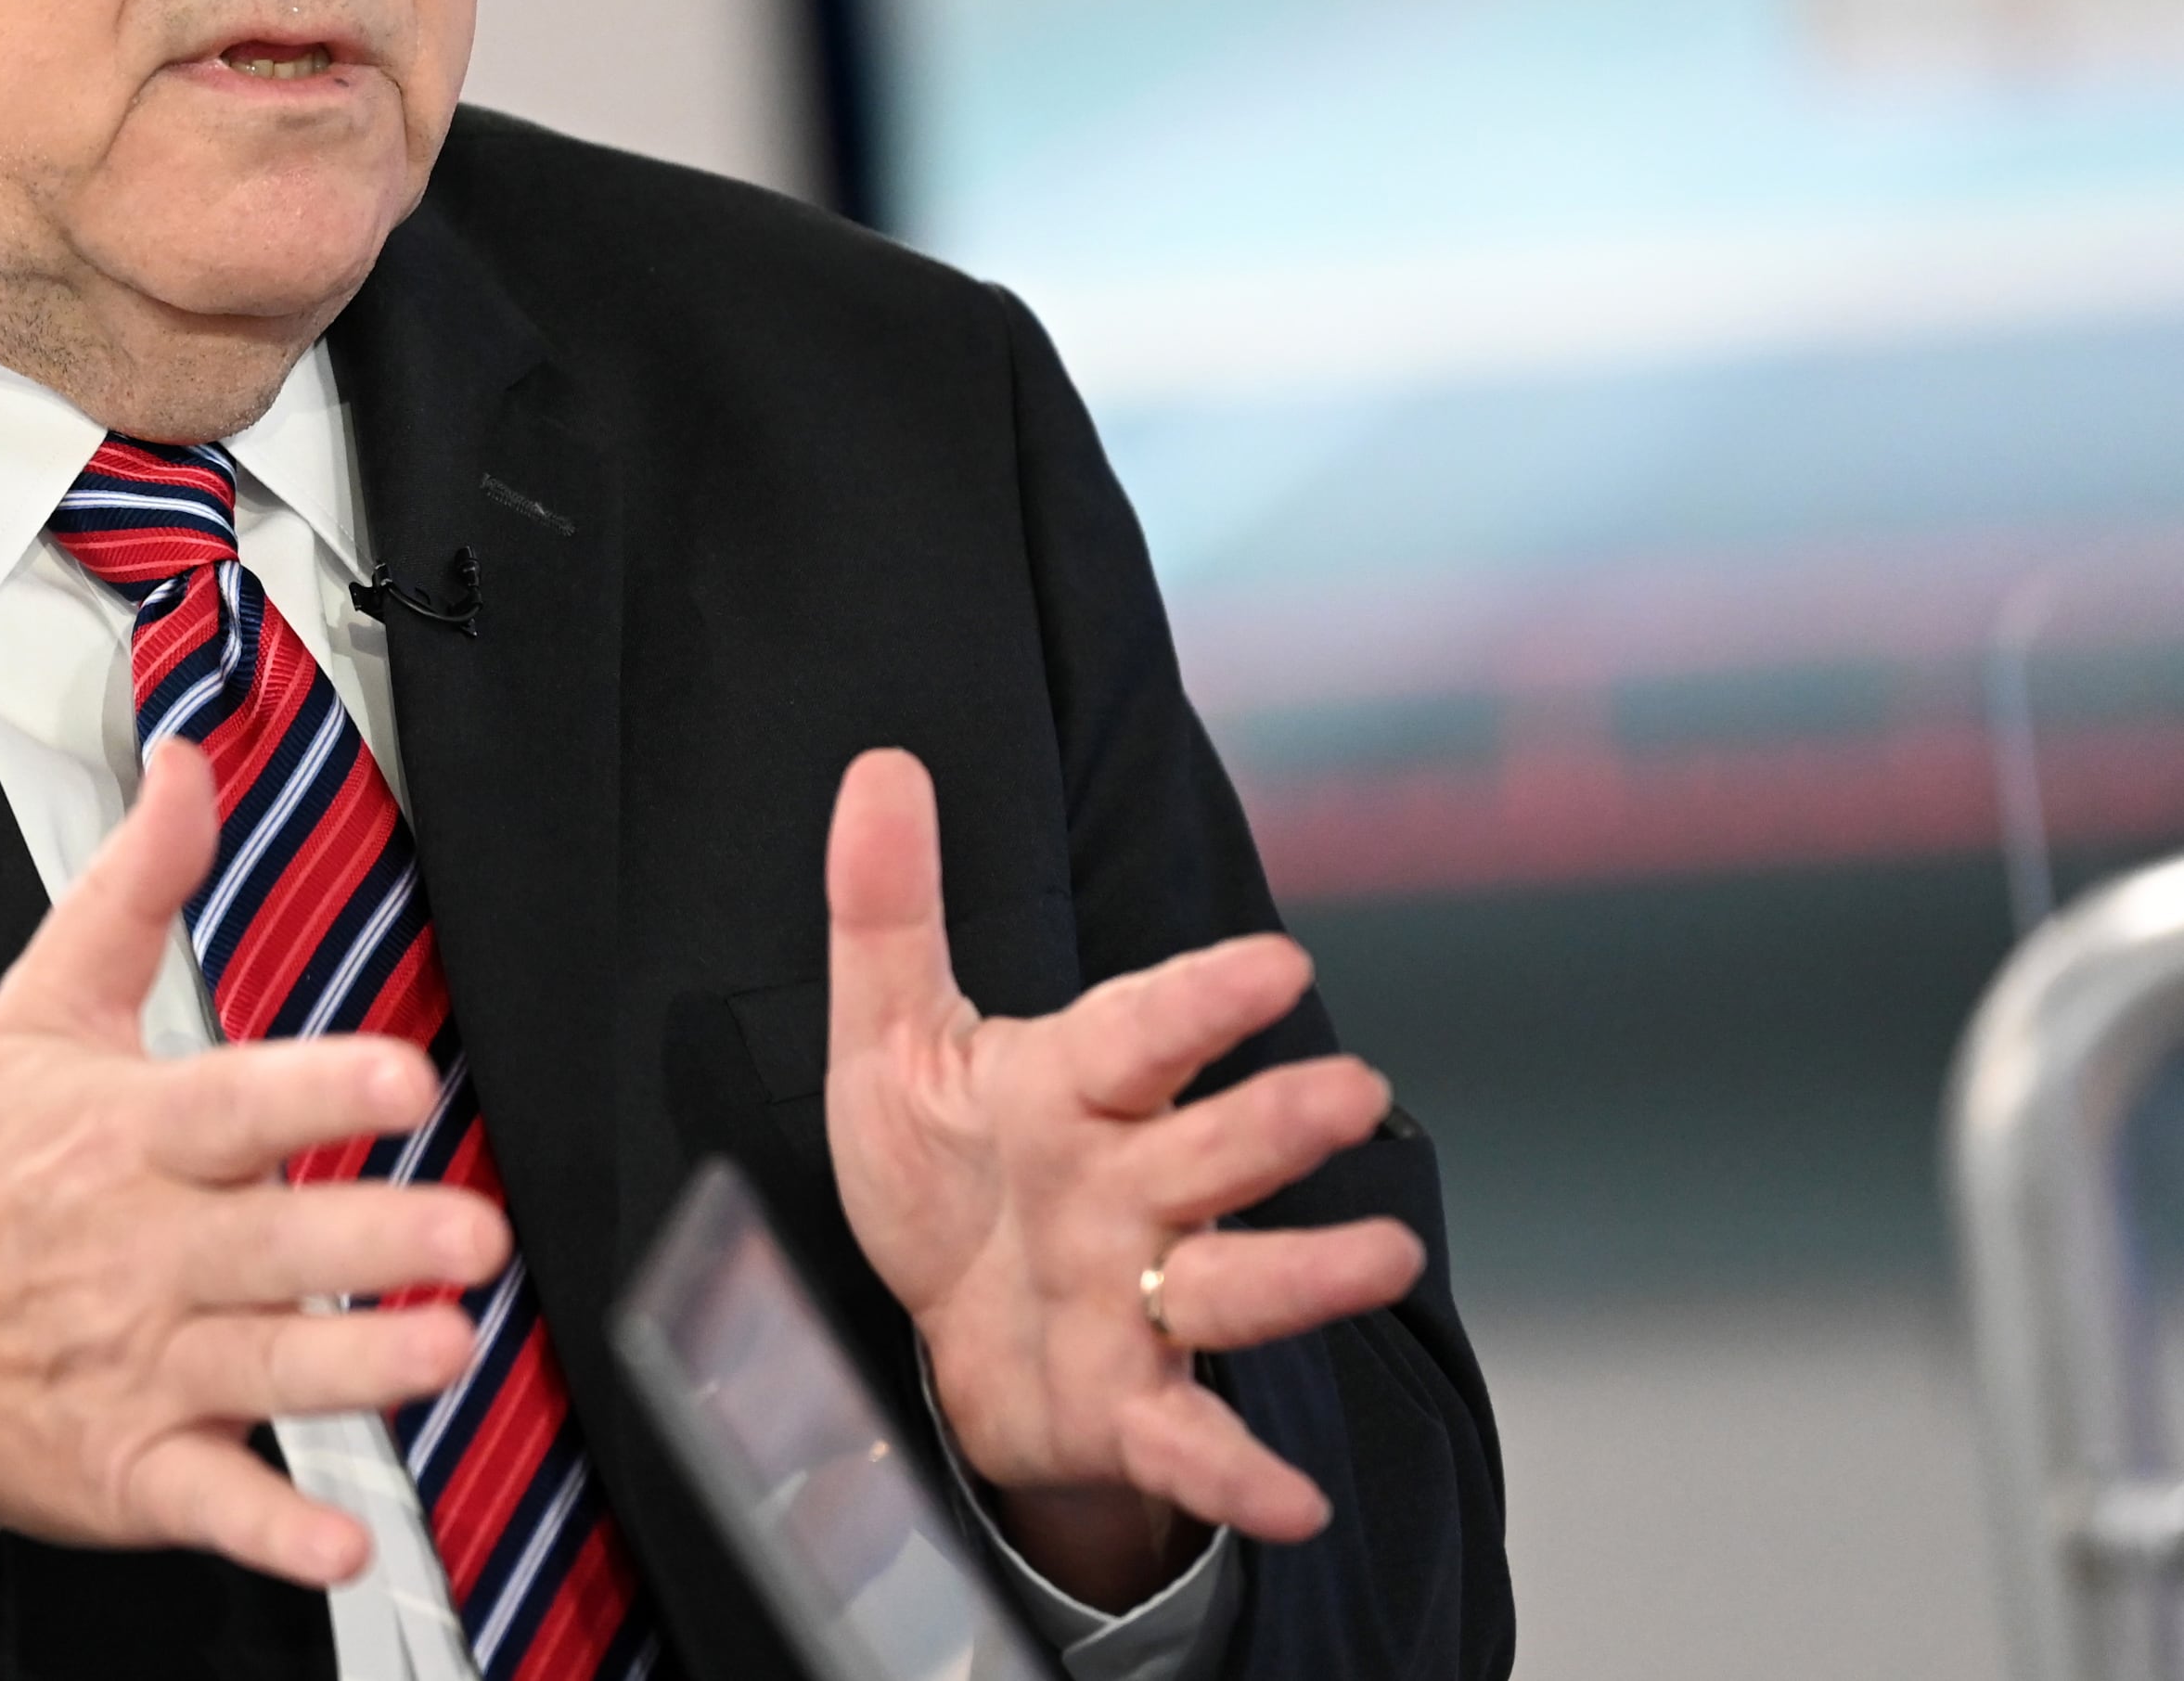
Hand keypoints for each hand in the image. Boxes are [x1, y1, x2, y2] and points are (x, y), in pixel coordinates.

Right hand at [0, 739, 513, 1586]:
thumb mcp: (36, 1012)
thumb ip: (133, 887)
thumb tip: (189, 769)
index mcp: (123, 1138)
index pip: (233, 1104)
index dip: (317, 1091)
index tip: (401, 1077)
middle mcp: (137, 1253)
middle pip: (271, 1244)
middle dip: (375, 1241)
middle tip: (472, 1232)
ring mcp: (137, 1366)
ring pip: (265, 1368)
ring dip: (358, 1370)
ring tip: (444, 1354)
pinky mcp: (132, 1468)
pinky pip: (214, 1502)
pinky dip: (277, 1528)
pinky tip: (344, 1537)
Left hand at [818, 748, 1425, 1607]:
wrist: (947, 1329)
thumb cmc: (945, 1169)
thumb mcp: (889, 1038)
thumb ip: (889, 909)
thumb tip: (879, 762)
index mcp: (1073, 1090)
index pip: (1143, 1031)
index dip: (1204, 998)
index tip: (1275, 962)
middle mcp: (1129, 1187)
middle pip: (1215, 1149)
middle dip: (1281, 1123)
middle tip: (1354, 1091)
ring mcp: (1140, 1296)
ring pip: (1233, 1282)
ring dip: (1308, 1275)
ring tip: (1386, 1257)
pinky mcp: (1127, 1399)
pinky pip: (1189, 1440)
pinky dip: (1238, 1474)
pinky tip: (1296, 1504)